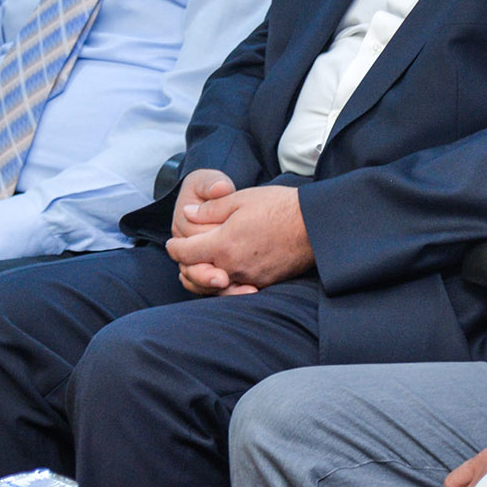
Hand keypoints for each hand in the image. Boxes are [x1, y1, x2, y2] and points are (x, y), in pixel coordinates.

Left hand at [164, 181, 310, 294]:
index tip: (172, 243)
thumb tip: (188, 214)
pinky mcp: (264, 283)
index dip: (174, 247)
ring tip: (200, 268)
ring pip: (216, 285)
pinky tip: (225, 275)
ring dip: (204, 277)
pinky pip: (237, 288)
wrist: (314, 224)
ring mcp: (250, 278)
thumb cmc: (278, 207)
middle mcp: (233, 267)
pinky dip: (227, 283)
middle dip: (186, 265)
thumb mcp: (239, 199)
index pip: (185, 253)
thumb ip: (209, 209)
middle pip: (197, 274)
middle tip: (182, 257)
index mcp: (223, 245)